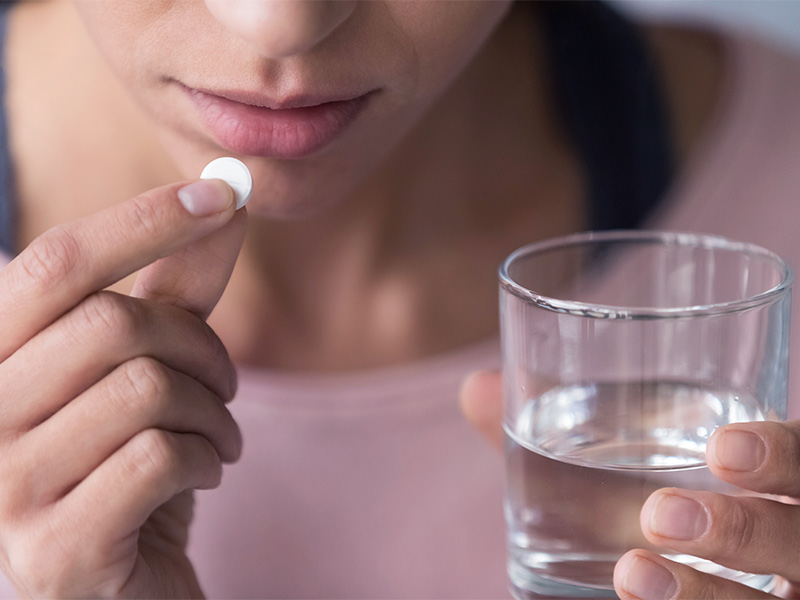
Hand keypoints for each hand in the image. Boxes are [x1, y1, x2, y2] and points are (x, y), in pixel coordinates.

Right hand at [0, 179, 245, 597]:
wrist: (127, 579)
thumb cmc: (132, 458)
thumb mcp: (152, 364)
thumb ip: (177, 287)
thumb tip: (227, 197)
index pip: (56, 263)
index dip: (144, 218)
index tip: (222, 194)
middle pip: (114, 324)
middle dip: (202, 348)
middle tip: (226, 383)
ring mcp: (3, 491)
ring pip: (146, 391)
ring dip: (213, 411)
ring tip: (218, 435)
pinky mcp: (54, 551)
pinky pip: (158, 458)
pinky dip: (208, 458)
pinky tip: (205, 474)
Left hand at [460, 371, 799, 599]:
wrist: (667, 573)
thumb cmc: (638, 500)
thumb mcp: (611, 467)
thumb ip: (555, 427)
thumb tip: (474, 387)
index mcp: (774, 487)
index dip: (783, 456)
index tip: (721, 449)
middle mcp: (792, 546)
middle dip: (741, 532)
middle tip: (658, 515)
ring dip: (705, 596)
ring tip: (629, 575)